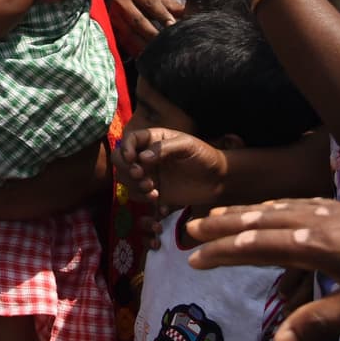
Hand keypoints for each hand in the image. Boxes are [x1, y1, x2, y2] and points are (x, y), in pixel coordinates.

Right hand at [107, 0, 183, 55]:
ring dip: (144, 45)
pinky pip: (124, 42)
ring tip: (158, 53)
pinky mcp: (111, 29)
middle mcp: (122, 3)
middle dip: (154, 33)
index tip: (173, 26)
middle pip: (139, 21)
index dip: (162, 15)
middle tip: (168, 43)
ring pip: (130, 34)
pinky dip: (135, 50)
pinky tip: (146, 57)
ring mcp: (114, 17)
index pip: (150, 3)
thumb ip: (172, 5)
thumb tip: (192, 14)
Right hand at [114, 127, 228, 207]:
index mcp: (152, 140)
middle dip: (126, 169)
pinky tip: (159, 201)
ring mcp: (149, 175)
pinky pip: (138, 196)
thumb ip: (165, 148)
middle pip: (120, 160)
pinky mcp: (154, 192)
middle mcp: (146, 157)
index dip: (126, 148)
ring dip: (134, 186)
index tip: (132, 158)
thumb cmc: (204, 156)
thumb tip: (142, 157)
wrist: (219, 180)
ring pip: (126, 180)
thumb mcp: (187, 146)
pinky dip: (143, 199)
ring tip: (153, 190)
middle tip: (140, 176)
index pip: (130, 140)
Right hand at [188, 193, 339, 340]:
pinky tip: (274, 209)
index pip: (255, 246)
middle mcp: (313, 222)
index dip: (222, 251)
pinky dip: (272, 206)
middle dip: (222, 225)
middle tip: (189, 227)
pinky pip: (294, 203)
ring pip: (274, 208)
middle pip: (257, 220)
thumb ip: (320, 320)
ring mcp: (329, 211)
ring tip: (219, 214)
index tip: (194, 258)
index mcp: (313, 245)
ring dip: (242, 212)